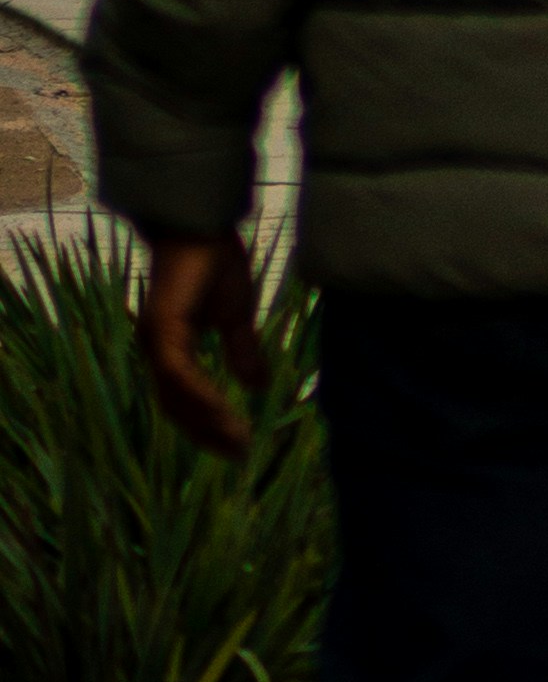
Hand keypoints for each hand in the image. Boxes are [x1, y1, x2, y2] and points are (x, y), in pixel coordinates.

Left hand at [141, 232, 271, 458]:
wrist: (204, 226)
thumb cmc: (217, 263)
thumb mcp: (237, 316)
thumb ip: (242, 352)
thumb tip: (258, 386)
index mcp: (171, 348)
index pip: (184, 400)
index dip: (208, 425)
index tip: (236, 445)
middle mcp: (156, 350)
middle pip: (176, 407)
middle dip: (207, 433)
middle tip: (238, 454)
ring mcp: (155, 340)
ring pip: (176, 396)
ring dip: (206, 420)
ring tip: (236, 437)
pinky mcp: (162, 328)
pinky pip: (179, 373)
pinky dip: (200, 394)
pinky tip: (224, 409)